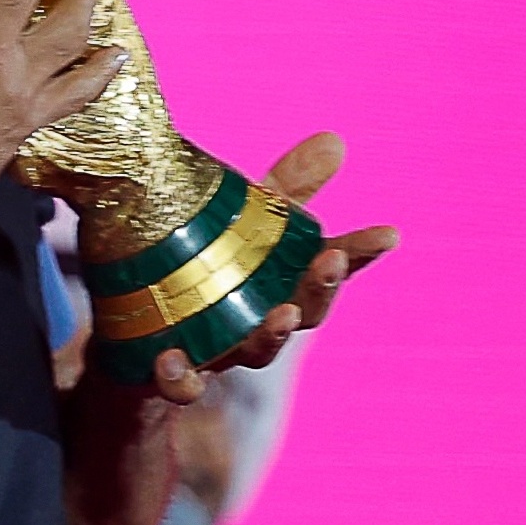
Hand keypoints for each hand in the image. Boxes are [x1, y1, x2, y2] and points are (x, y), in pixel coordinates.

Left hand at [147, 132, 398, 404]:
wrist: (136, 338)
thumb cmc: (207, 271)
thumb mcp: (242, 223)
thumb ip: (287, 189)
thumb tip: (335, 139)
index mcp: (282, 283)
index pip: (331, 266)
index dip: (361, 252)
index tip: (389, 232)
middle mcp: (262, 322)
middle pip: (303, 312)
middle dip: (321, 287)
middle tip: (331, 258)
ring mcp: (222, 351)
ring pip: (256, 351)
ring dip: (271, 336)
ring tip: (280, 315)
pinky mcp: (174, 374)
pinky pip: (181, 384)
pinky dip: (181, 377)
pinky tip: (172, 358)